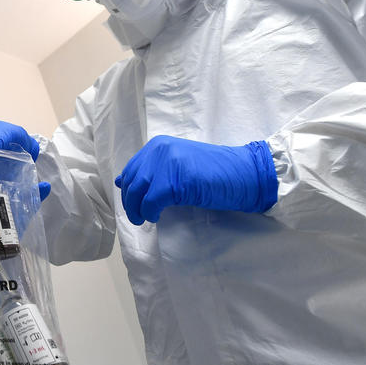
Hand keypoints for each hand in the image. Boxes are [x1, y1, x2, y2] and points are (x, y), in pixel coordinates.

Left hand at [115, 135, 277, 224]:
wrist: (244, 174)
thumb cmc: (213, 172)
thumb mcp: (176, 166)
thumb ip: (151, 170)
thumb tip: (121, 182)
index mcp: (158, 145)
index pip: (132, 169)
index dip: (129, 190)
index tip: (133, 204)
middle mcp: (159, 150)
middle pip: (133, 181)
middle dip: (130, 202)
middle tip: (137, 217)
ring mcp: (167, 163)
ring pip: (138, 192)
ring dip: (137, 210)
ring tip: (144, 219)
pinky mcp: (176, 180)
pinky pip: (151, 201)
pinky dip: (150, 212)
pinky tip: (156, 217)